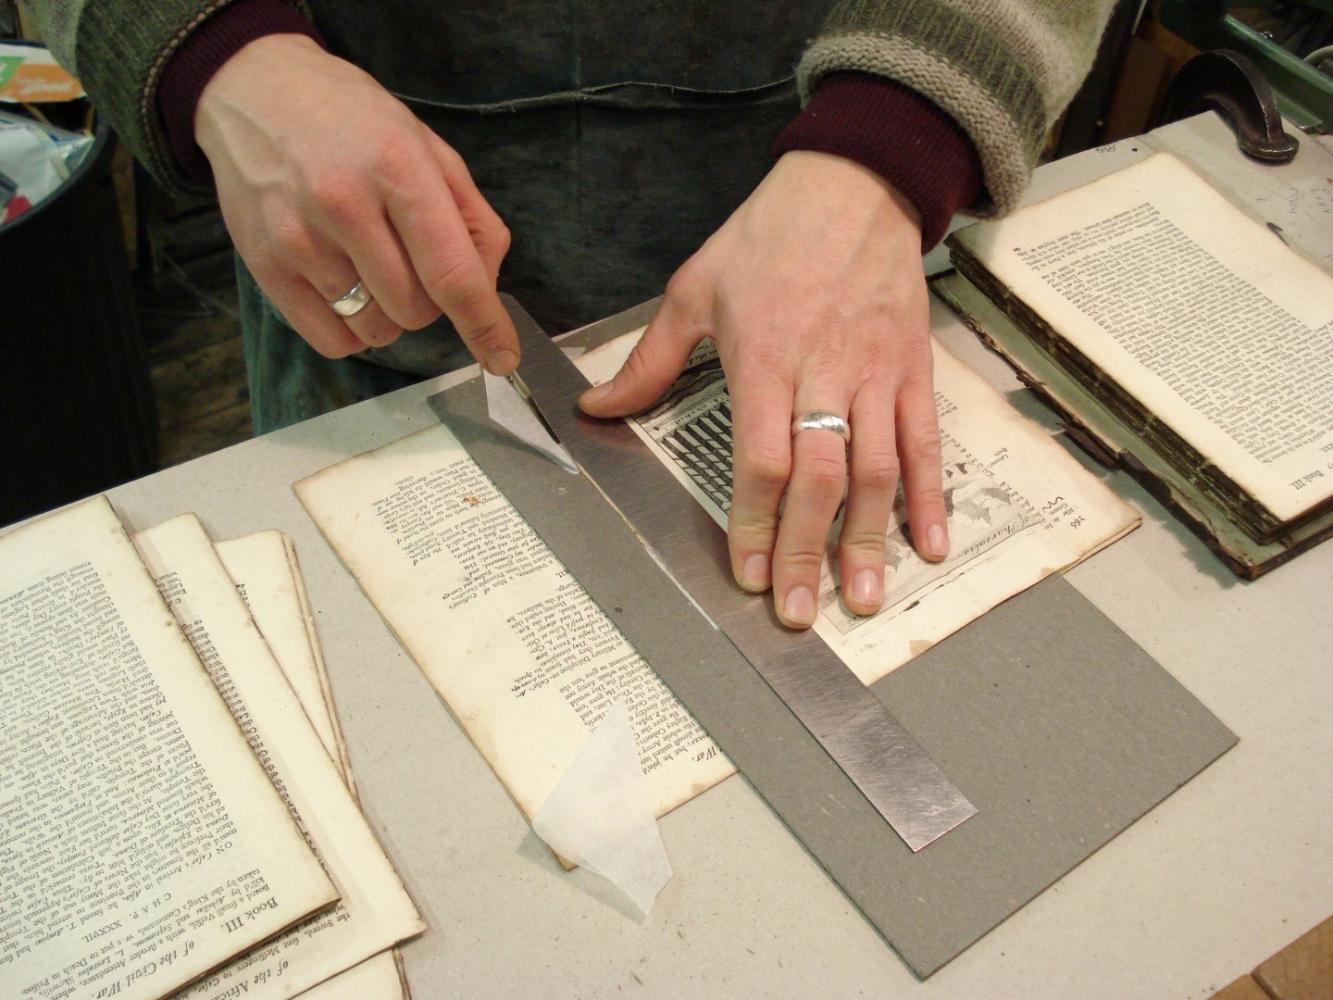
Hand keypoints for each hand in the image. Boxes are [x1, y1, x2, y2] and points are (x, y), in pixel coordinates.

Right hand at [196, 34, 517, 371]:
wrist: (255, 91)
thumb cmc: (354, 121)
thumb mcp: (429, 147)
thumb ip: (472, 218)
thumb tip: (487, 289)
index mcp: (398, 169)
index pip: (452, 273)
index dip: (484, 324)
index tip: (503, 358)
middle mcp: (345, 205)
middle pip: (416, 311)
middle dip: (428, 301)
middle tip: (407, 258)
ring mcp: (299, 239)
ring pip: (375, 330)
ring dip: (388, 315)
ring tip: (369, 264)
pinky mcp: (265, 265)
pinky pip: (331, 340)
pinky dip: (351, 330)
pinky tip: (345, 288)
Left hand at [579, 151, 947, 627]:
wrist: (856, 182)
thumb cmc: (768, 235)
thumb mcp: (694, 286)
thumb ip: (649, 359)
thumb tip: (595, 409)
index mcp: (765, 356)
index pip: (761, 456)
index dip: (753, 519)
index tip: (746, 573)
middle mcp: (824, 373)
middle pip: (818, 477)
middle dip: (806, 550)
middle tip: (799, 612)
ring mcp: (875, 374)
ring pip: (877, 469)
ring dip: (870, 539)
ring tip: (864, 598)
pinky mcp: (914, 369)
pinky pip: (926, 441)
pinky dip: (930, 495)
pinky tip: (930, 544)